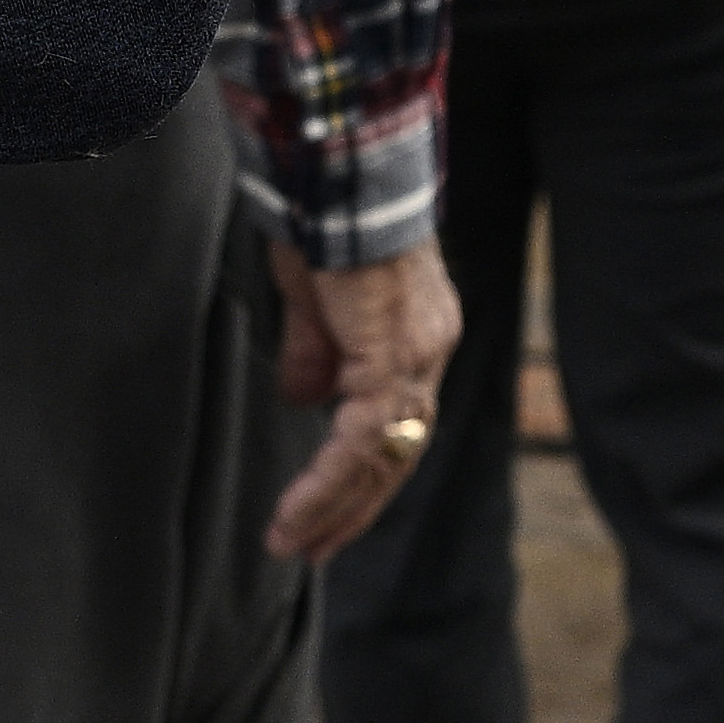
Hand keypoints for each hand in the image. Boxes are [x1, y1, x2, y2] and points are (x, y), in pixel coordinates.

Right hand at [262, 242, 462, 560]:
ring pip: (386, 452)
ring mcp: (417, 350)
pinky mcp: (390, 351)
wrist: (338, 172)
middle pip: (402, 449)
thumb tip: (305, 401)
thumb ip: (316, 349)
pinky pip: (363, 436)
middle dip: (355, 506)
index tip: (326, 514)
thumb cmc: (322, 219)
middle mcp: (429, 347)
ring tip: (293, 543)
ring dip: (336, 506)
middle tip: (312, 550)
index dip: (365, 472)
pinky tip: (298, 509)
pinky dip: (329, 479)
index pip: (399, 422)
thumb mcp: (313, 296)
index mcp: (416, 333)